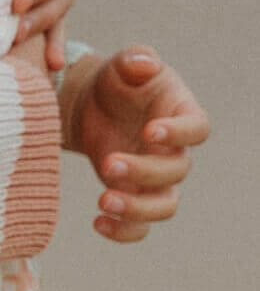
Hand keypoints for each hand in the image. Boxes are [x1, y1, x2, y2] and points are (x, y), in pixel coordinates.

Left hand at [61, 47, 210, 242]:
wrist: (93, 106)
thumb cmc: (116, 81)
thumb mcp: (122, 64)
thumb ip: (135, 59)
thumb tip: (144, 63)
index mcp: (180, 113)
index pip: (197, 128)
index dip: (179, 133)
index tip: (150, 131)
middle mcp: (174, 150)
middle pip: (177, 171)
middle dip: (144, 171)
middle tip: (109, 163)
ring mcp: (156, 177)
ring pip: (164, 206)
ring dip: (137, 209)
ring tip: (103, 201)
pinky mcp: (135, 195)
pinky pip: (140, 225)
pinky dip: (123, 231)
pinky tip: (98, 223)